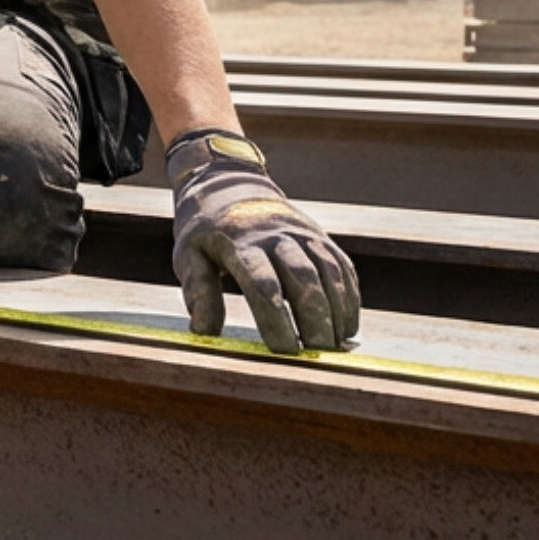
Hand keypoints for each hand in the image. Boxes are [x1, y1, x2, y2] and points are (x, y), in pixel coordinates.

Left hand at [168, 131, 360, 353]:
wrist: (231, 185)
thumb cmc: (207, 231)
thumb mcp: (188, 254)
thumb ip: (198, 291)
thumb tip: (204, 330)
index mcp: (241, 243)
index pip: (263, 284)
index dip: (276, 318)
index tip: (282, 350)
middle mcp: (278, 235)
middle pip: (304, 278)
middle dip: (314, 318)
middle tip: (316, 353)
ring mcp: (304, 234)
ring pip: (329, 272)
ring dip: (338, 311)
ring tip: (335, 346)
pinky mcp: (321, 237)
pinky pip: (342, 267)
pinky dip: (350, 298)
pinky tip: (348, 327)